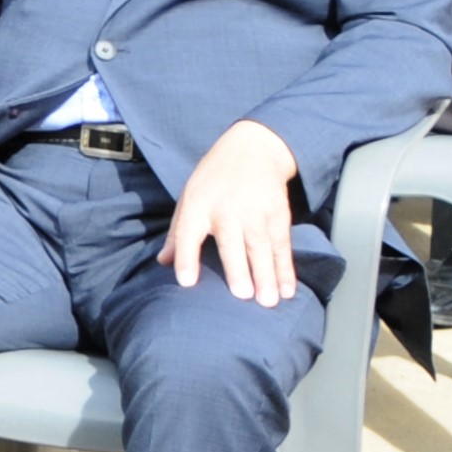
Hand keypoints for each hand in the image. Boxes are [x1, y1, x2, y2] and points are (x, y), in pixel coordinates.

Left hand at [160, 119, 303, 305]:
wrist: (253, 149)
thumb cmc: (214, 179)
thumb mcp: (190, 197)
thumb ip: (178, 232)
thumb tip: (163, 262)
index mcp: (198, 204)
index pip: (188, 232)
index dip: (186, 257)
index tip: (186, 282)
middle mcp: (226, 208)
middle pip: (231, 241)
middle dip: (237, 268)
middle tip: (242, 295)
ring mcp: (255, 210)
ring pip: (261, 246)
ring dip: (266, 275)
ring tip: (268, 301)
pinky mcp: (278, 213)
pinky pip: (281, 245)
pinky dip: (286, 268)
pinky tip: (287, 289)